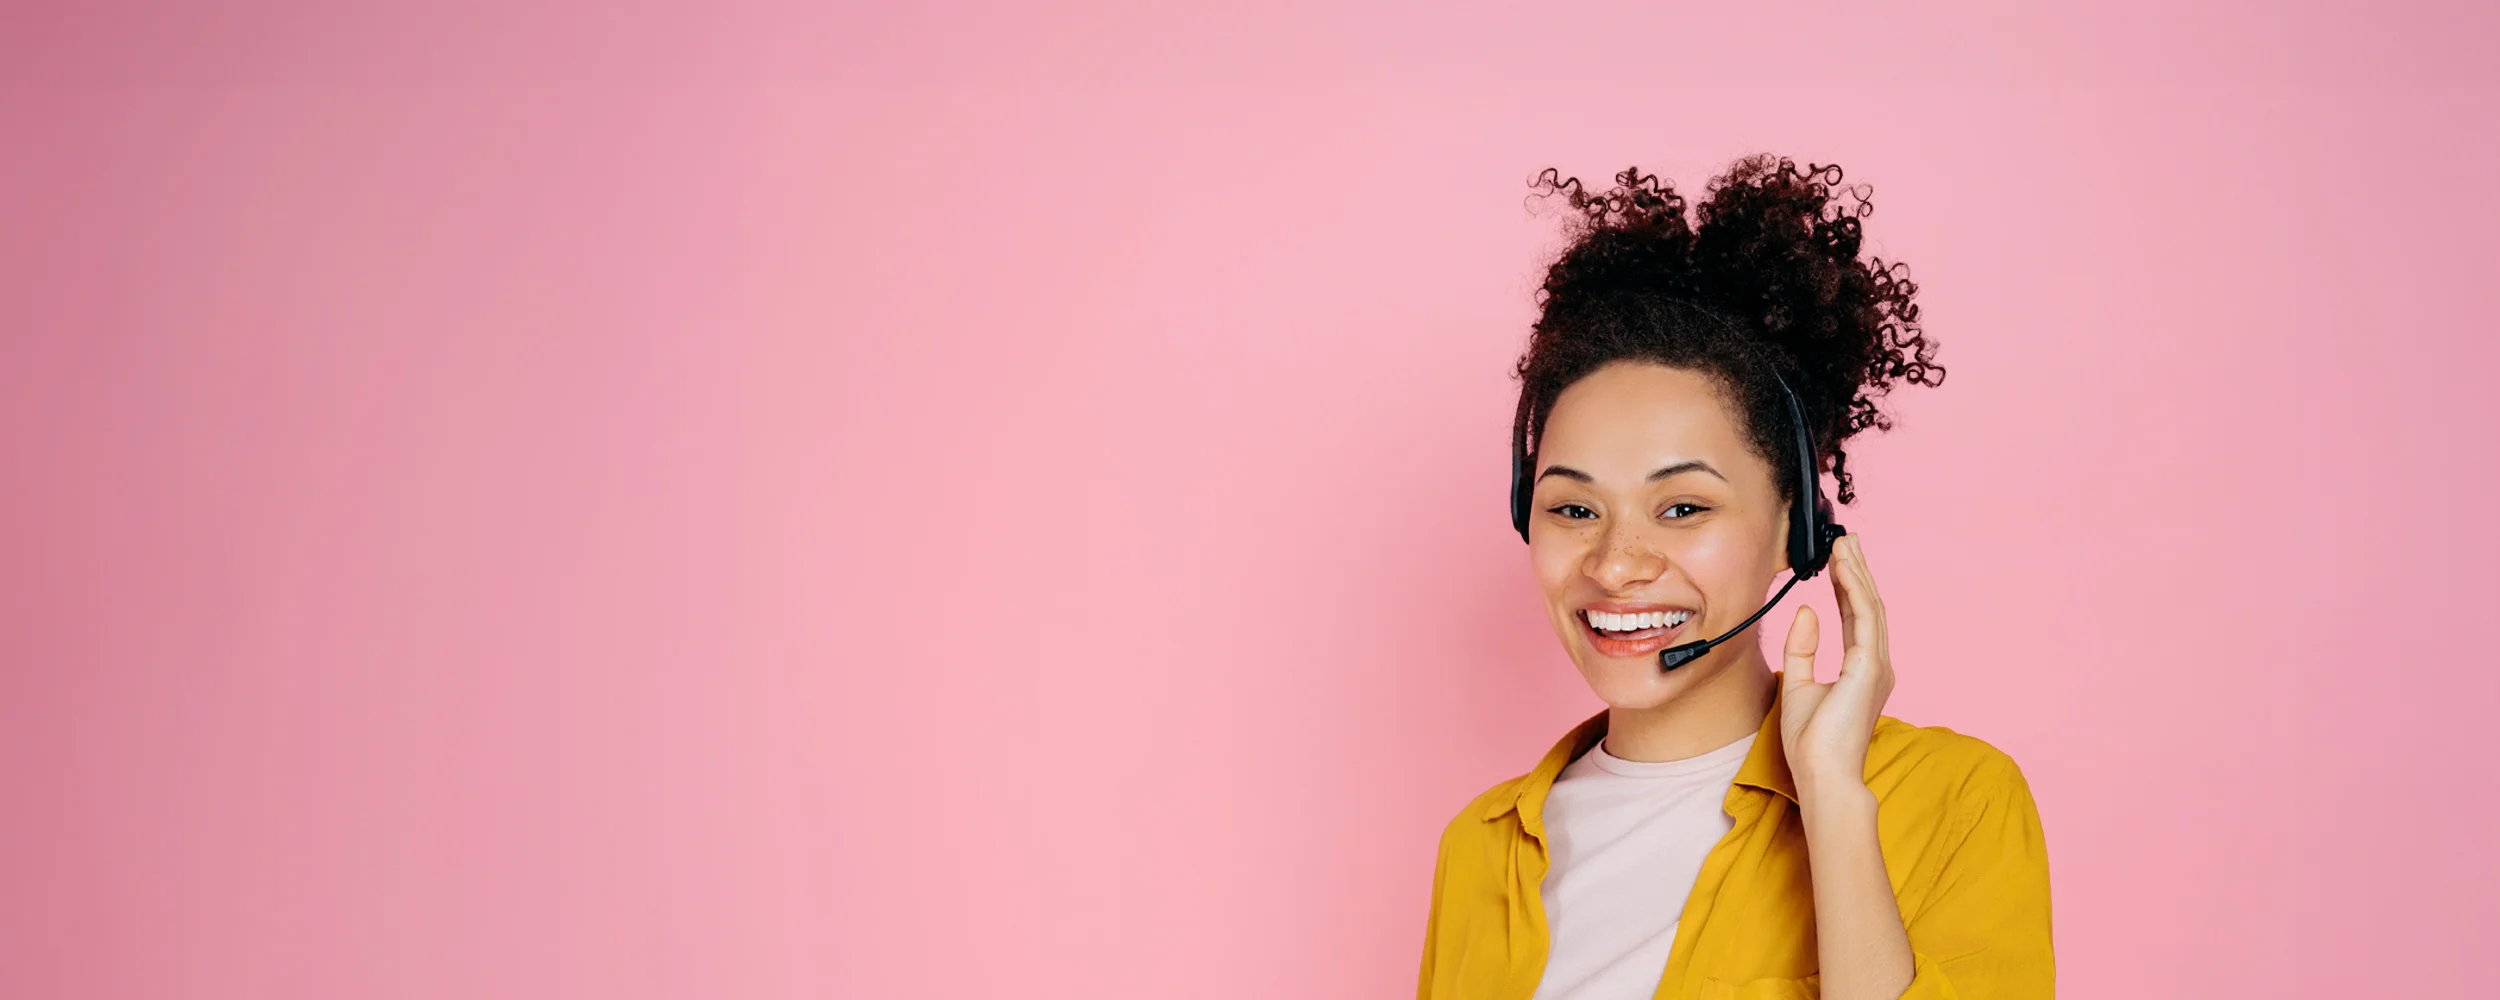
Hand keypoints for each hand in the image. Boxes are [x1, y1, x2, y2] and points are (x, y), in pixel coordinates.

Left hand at [1777, 533, 1893, 805]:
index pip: (1855, 617)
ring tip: (1845, 544)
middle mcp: (1874, 664)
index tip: (1836, 561)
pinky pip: (1865, 619)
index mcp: (1861, 670)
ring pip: (1870, 606)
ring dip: (1856, 573)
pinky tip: (1842, 569)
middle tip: (1846, 540)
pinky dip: (1854, 590)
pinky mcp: (1869, 668)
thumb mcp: (1799, 685)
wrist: (1822, 775)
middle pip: (1867, 606)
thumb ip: (1803, 647)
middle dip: (1856, 570)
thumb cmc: (1812, 743)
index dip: (1846, 586)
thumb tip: (1807, 610)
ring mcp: (1876, 666)